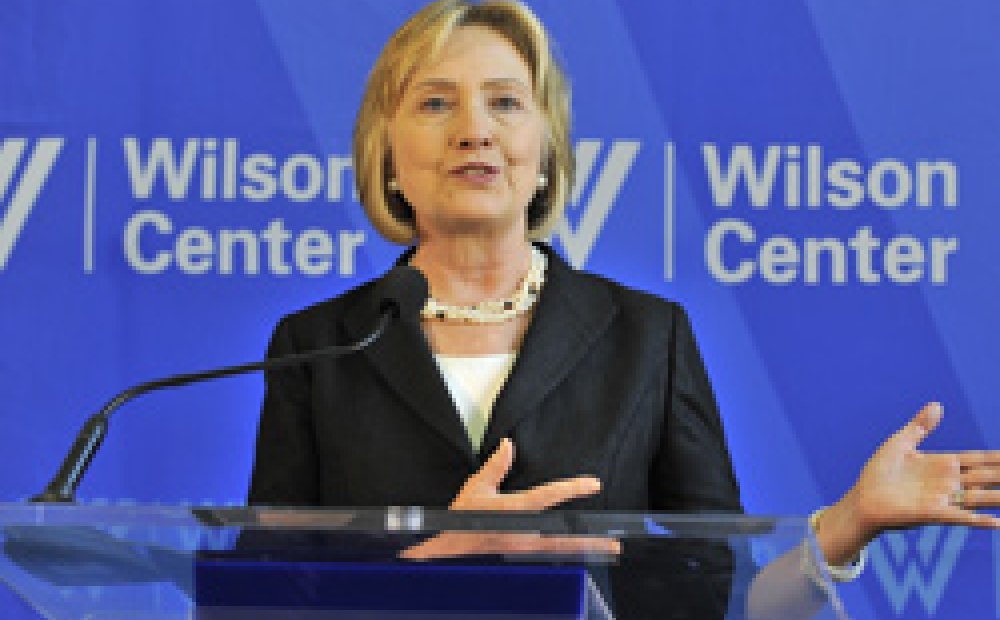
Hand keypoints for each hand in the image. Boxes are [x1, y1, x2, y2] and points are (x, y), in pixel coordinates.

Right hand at [401, 438, 618, 559]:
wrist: (449, 547)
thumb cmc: (462, 518)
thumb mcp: (476, 487)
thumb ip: (495, 466)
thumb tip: (509, 444)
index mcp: (513, 511)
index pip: (548, 496)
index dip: (573, 489)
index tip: (593, 484)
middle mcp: (522, 532)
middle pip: (563, 536)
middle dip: (590, 539)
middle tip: (614, 541)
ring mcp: (523, 547)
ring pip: (560, 550)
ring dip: (584, 550)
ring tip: (606, 548)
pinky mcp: (521, 555)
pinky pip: (550, 555)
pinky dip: (568, 554)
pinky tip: (581, 553)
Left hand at [819, 402, 999, 564]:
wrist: (863, 498)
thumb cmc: (878, 473)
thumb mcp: (899, 443)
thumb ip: (920, 426)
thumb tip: (938, 404)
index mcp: (942, 465)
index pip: (977, 459)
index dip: (996, 457)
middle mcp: (948, 482)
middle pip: (986, 476)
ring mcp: (943, 498)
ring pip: (981, 497)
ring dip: (999, 498)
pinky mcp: (933, 513)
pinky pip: (961, 517)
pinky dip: (979, 519)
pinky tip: (997, 522)